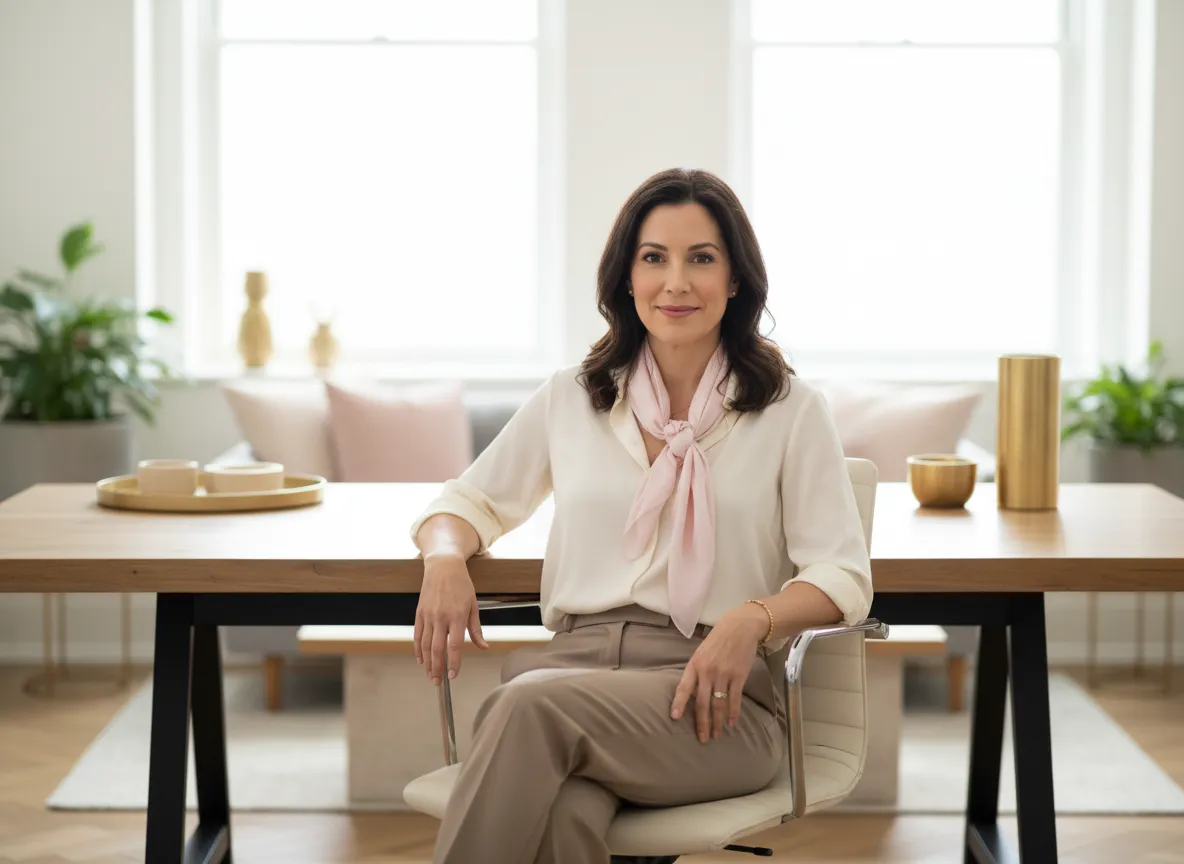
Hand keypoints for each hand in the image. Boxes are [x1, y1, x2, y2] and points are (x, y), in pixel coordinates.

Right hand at [414, 552, 487, 684]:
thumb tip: (484, 647)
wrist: (443, 566)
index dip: (454, 663)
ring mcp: (428, 615)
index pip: (455, 646)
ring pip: (424, 645)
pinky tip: (421, 660)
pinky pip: (417, 635)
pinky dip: (417, 649)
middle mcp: (440, 617)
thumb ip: (476, 629)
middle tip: (438, 683)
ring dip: (427, 663)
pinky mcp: (419, 613)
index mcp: (457, 616)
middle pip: (436, 649)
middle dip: (437, 668)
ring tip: (430, 675)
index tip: (454, 675)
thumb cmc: (461, 585)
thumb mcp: (473, 605)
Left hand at [671, 606, 766, 742]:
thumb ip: (696, 671)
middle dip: (702, 723)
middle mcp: (707, 671)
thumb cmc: (717, 640)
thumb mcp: (700, 653)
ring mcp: (723, 674)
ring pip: (718, 704)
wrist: (739, 627)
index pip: (684, 687)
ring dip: (717, 722)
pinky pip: (735, 699)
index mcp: (695, 665)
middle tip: (702, 738)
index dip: (679, 703)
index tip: (675, 718)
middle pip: (702, 702)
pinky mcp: (738, 676)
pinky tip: (732, 723)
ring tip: (716, 735)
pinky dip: (733, 713)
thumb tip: (690, 692)